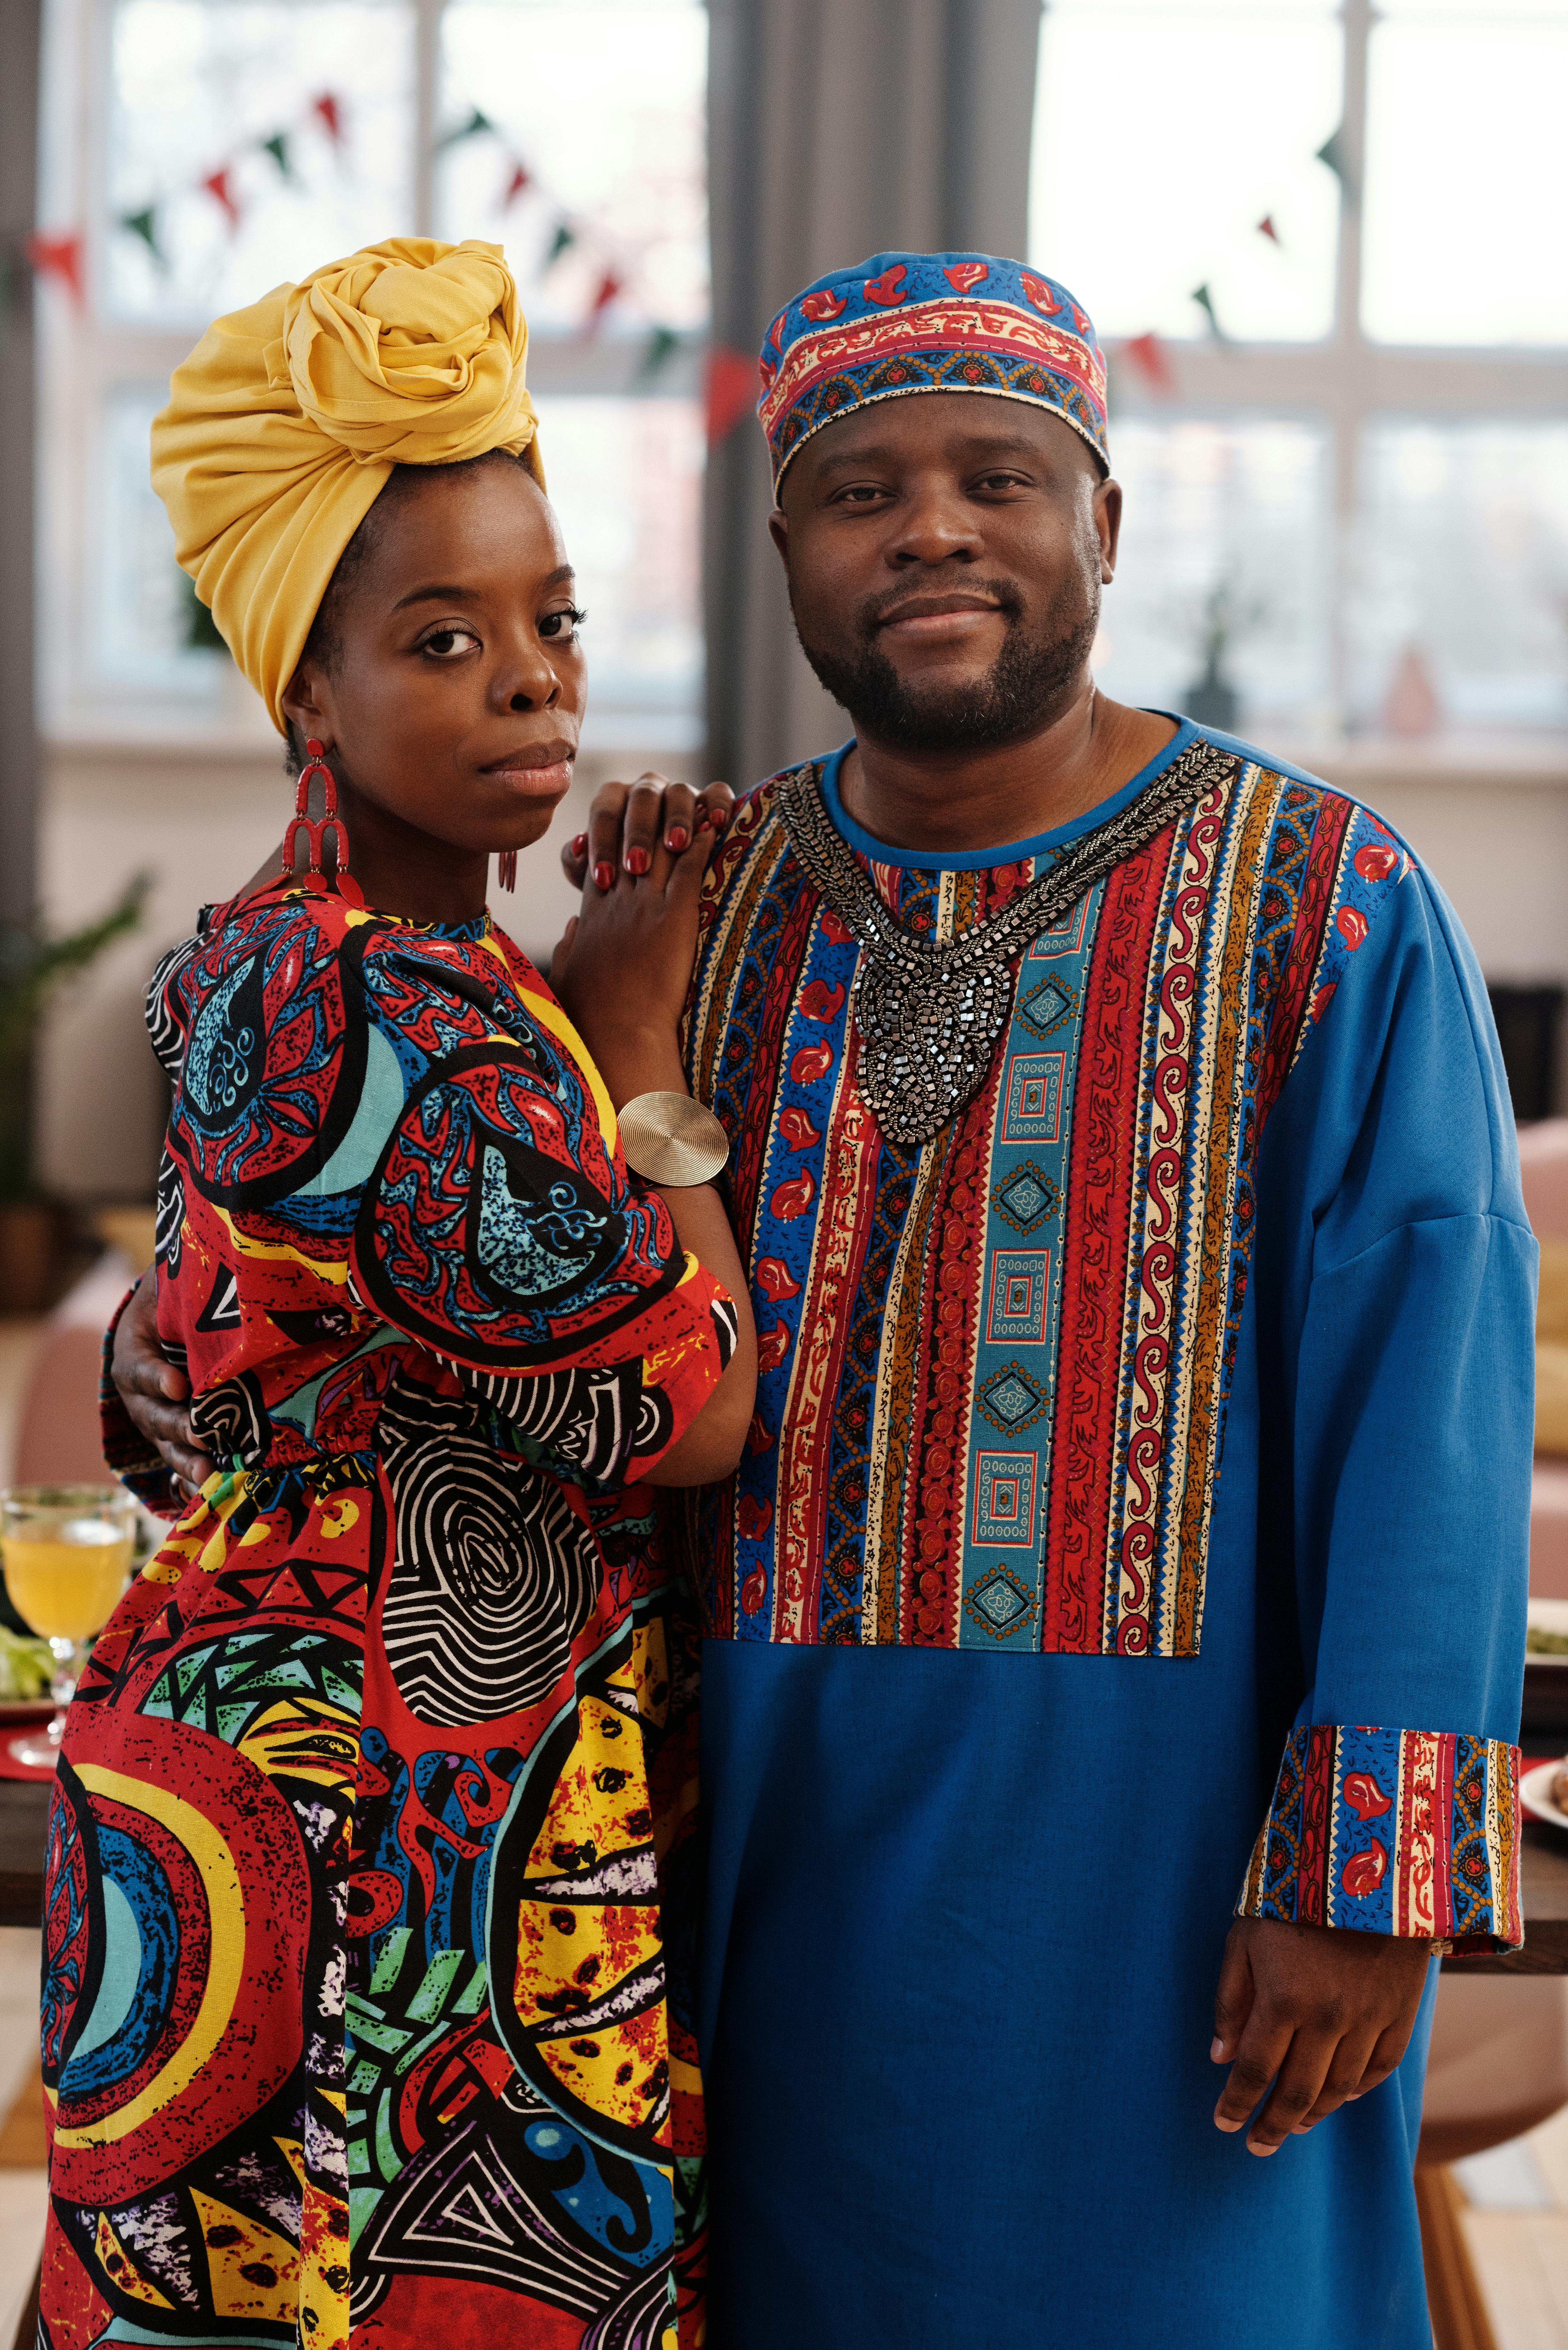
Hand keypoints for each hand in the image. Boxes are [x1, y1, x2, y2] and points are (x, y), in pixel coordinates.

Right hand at [112, 1265, 213, 1492]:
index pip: (139, 1368)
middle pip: (153, 1414)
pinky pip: (182, 1458)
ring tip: (206, 1472)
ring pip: (166, 1443)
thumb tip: (231, 1282)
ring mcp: (156, 1419)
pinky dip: (196, 1474)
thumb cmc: (179, 1299)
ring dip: (186, 1459)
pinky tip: (213, 1489)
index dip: (156, 1378)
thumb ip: (190, 1294)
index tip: (177, 1385)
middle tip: (201, 1433)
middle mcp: (139, 1393)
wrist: (174, 1318)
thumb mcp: (174, 1289)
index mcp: (133, 1352)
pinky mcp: (175, 1437)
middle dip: (178, 1426)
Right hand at [550, 822, 718, 1106]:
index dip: (614, 839)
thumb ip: (567, 950)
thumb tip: (569, 932)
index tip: (627, 825)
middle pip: (630, 844)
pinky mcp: (673, 916)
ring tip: (697, 801)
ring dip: (679, 821)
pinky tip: (715, 822)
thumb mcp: (567, 978)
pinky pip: (689, 867)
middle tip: (666, 800)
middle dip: (648, 821)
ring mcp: (644, 905)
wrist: (617, 1033)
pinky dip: (702, 841)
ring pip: (659, 847)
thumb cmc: (591, 1018)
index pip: (601, 863)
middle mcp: (616, 902)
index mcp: (591, 917)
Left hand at [560, 773, 734, 894]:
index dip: (602, 843)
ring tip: (677, 847)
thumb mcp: (597, 878)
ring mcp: (680, 793)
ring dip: (677, 818)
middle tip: (638, 866)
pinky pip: (717, 791)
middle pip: (642, 797)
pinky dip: (718, 804)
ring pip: (679, 791)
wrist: (658, 892)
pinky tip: (717, 825)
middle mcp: (647, 792)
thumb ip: (578, 863)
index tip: (604, 879)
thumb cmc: (623, 883)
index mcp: (615, 802)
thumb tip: (578, 846)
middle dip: (638, 831)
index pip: (605, 810)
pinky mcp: (710, 800)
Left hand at [1211, 1916, 1432, 2153]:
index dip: (1237, 2103)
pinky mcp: (1400, 2012)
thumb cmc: (1293, 1897)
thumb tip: (1220, 2056)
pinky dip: (1358, 2090)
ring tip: (1293, 2126)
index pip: (1254, 2071)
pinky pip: (1380, 2068)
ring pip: (1340, 2088)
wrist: (1369, 1864)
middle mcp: (1328, 2019)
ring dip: (1313, 2114)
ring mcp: (1369, 2019)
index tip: (1222, 2124)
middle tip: (1256, 2145)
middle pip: (1298, 2092)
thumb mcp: (1245, 1937)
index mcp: (1284, 2000)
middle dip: (1272, 2125)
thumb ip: (1231, 1998)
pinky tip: (1339, 2097)